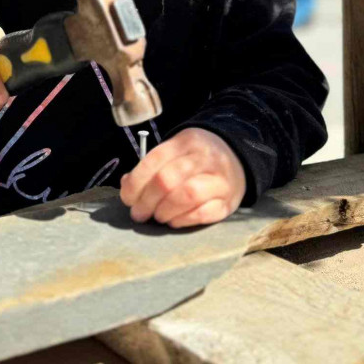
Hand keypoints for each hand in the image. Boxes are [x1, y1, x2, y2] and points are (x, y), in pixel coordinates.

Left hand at [119, 127, 245, 227]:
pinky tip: (174, 221)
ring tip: (158, 216)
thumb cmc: (196, 158)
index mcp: (186, 142)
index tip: (127, 198)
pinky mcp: (229, 203)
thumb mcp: (175, 151)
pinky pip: (204, 213)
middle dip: (146, 201)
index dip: (136, 183)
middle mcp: (204, 158)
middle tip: (139, 213)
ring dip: (165, 211)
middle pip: (167, 180)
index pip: (154, 160)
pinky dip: (184, 220)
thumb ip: (151, 166)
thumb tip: (127, 186)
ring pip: (187, 195)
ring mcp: (219, 180)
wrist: (237, 157)